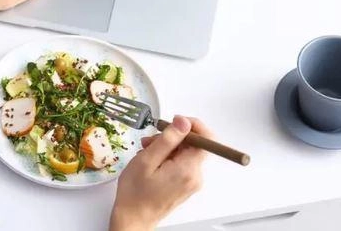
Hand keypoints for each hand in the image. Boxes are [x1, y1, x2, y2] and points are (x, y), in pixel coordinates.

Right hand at [109, 116, 211, 230]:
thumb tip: (184, 122)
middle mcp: (195, 176)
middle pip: (194, 145)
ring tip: (147, 152)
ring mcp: (191, 182)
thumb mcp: (147, 160)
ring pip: (186, 153)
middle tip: (151, 140)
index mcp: (188, 169)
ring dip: (167, 147)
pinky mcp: (185, 184)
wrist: (133, 219)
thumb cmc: (136, 193)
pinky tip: (152, 161)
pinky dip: (168, 157)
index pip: (207, 139)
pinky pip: (181, 163)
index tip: (175, 122)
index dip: (193, 126)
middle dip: (173, 137)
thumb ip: (168, 139)